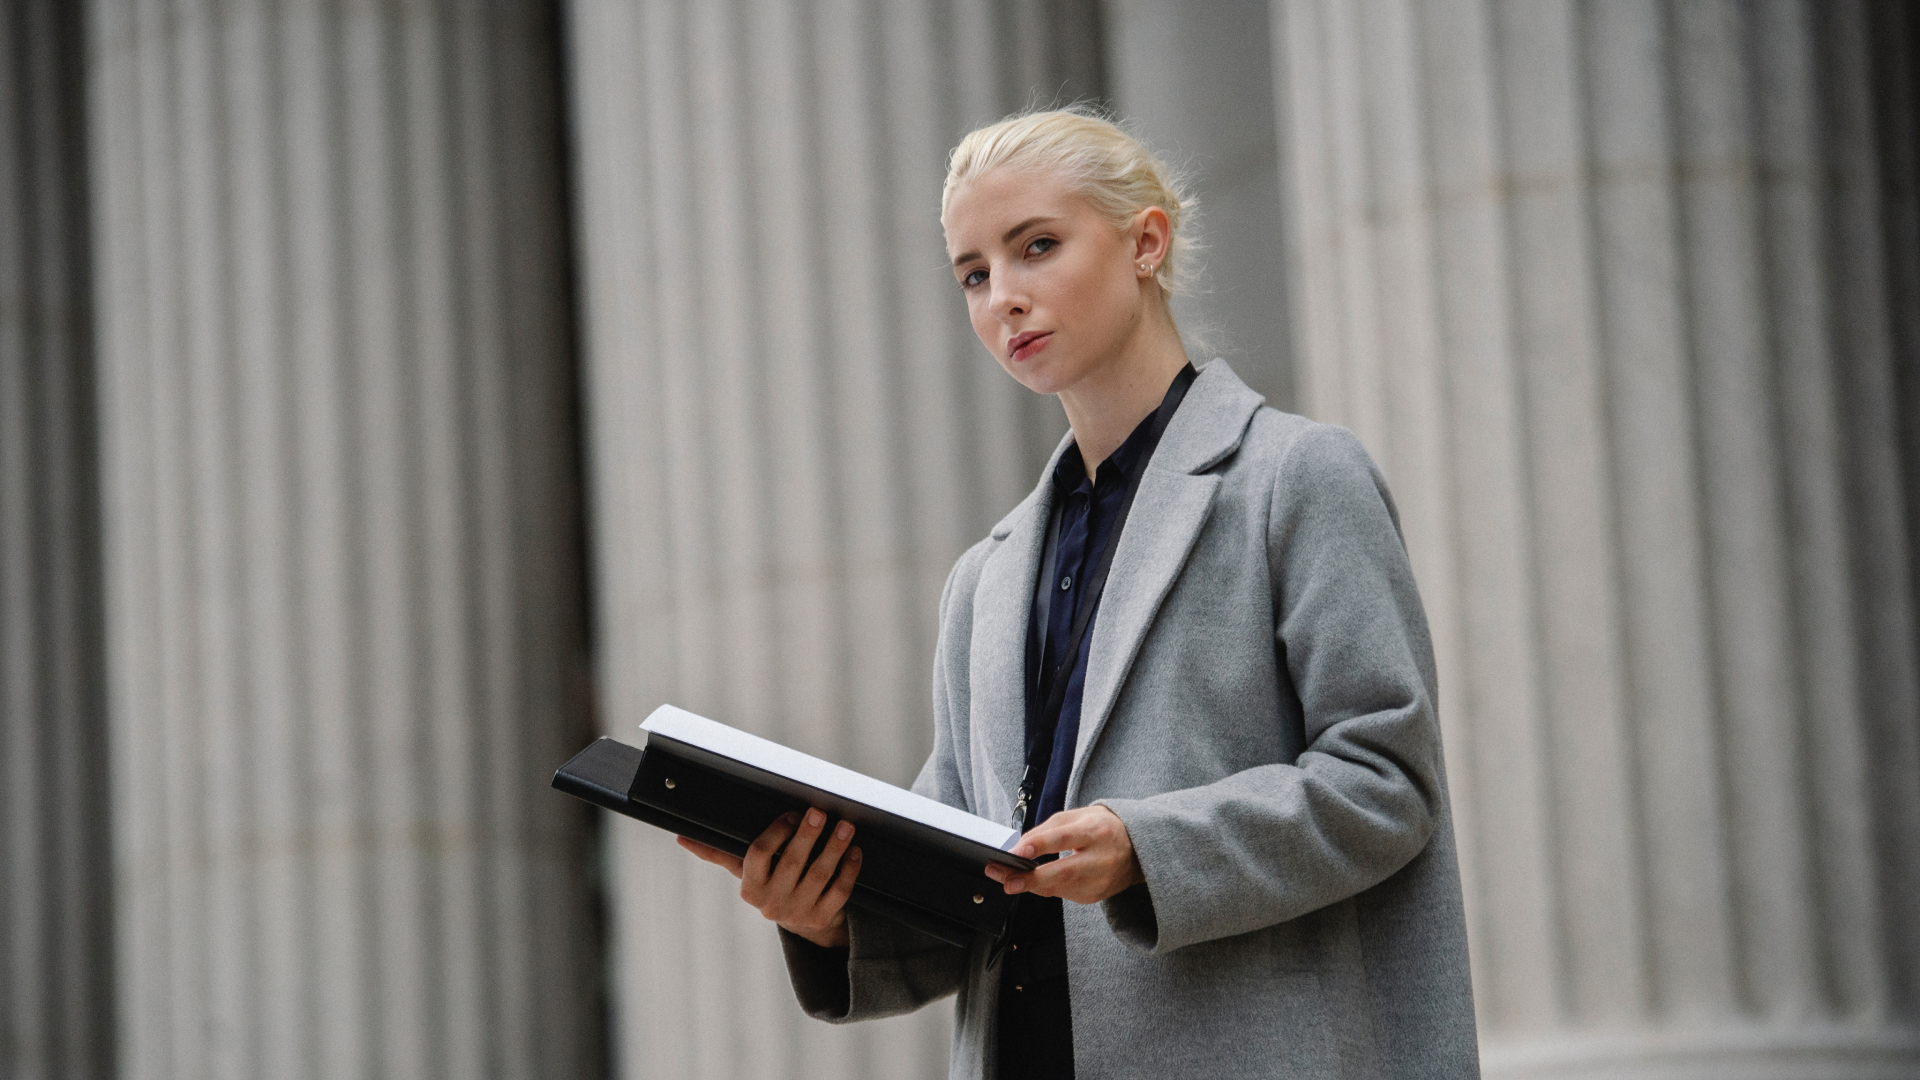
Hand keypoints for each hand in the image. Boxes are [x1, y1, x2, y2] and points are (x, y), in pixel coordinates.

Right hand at [677, 808, 861, 947]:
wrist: (803, 923)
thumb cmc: (771, 882)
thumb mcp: (745, 870)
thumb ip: (718, 853)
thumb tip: (681, 838)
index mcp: (749, 887)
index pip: (759, 854)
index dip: (776, 832)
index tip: (792, 813)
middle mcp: (771, 903)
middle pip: (792, 863)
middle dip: (808, 835)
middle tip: (820, 812)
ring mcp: (799, 913)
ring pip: (819, 876)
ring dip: (834, 848)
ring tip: (846, 826)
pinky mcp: (823, 919)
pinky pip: (839, 892)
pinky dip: (849, 871)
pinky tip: (855, 852)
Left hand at [983, 804, 1143, 904]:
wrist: (1136, 849)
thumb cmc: (1102, 828)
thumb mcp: (1077, 817)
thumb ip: (1047, 830)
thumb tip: (1019, 846)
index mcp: (1096, 831)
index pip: (1064, 838)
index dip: (1039, 845)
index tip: (1016, 852)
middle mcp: (1100, 858)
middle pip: (1063, 872)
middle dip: (1030, 879)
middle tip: (1005, 880)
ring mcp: (1099, 881)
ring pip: (1059, 887)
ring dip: (1030, 885)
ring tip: (1007, 879)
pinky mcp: (1094, 896)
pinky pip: (1062, 893)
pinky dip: (1045, 887)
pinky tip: (1031, 882)